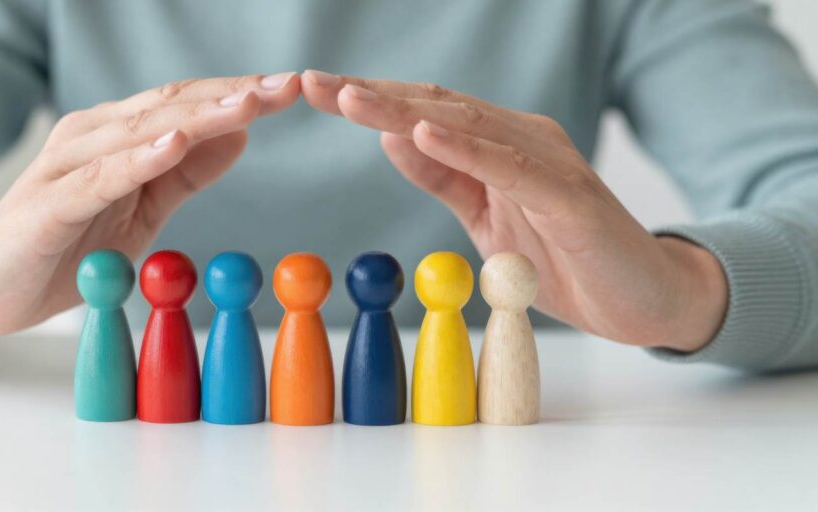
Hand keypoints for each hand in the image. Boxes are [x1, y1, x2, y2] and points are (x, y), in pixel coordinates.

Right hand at [0, 73, 300, 339]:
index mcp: (120, 136)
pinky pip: (99, 177)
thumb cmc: (65, 245)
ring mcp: (68, 166)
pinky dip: (138, 158)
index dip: (240, 94)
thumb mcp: (141, 210)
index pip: (188, 105)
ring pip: (141, 131)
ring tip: (248, 104)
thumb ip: (185, 175)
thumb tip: (240, 135)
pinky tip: (174, 144)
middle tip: (288, 86)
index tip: (294, 88)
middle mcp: (93, 137)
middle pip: (172, 106)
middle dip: (233, 94)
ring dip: (199, 116)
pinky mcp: (49, 204)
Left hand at [301, 70, 726, 350]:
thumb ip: (445, 178)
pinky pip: (510, 166)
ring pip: (465, 125)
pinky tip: (423, 132)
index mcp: (496, 146)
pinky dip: (466, 147)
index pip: (421, 114)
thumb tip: (392, 140)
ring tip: (349, 97)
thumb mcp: (486, 218)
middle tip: (310, 82)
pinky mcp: (569, 196)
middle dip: (368, 94)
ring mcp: (547, 163)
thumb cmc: (565, 258)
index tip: (313, 91)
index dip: (367, 102)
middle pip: (433, 107)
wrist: (644, 298)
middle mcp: (521, 140)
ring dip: (402, 110)